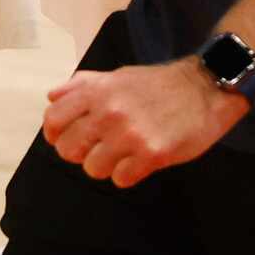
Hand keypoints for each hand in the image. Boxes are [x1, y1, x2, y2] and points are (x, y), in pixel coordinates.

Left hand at [42, 61, 247, 186]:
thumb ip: (82, 85)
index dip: (54, 134)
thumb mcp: (116, 75)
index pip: (54, 119)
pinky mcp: (152, 154)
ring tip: (120, 155)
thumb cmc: (157, 84)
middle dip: (78, 154)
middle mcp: (108, 112)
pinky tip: (138, 161)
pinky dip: (127, 174)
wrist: (203, 89)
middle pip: (68, 149)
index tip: (62, 140)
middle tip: (95, 150)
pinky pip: (121, 179)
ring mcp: (129, 134)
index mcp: (96, 91)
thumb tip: (51, 96)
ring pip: (93, 168)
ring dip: (104, 166)